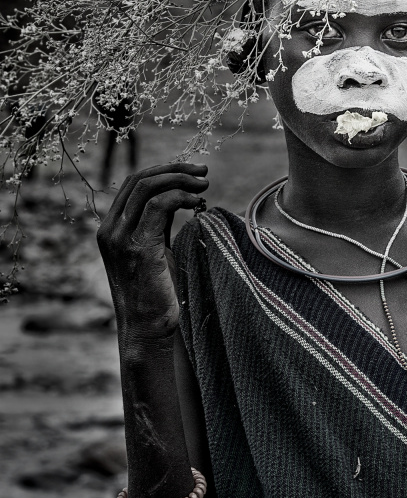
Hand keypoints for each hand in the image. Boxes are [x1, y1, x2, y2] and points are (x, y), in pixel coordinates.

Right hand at [97, 163, 208, 343]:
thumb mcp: (156, 249)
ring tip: (204, 185)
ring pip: (147, 188)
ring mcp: (120, 238)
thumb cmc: (157, 291)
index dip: (164, 171)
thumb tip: (177, 198)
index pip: (134, 183)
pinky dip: (180, 197)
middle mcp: (111, 229)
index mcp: (112, 227)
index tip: (192, 172)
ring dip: (180, 180)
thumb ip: (158, 224)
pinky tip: (198, 203)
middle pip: (140, 180)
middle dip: (175, 169)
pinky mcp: (138, 247)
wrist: (148, 327)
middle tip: (203, 172)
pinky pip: (158, 207)